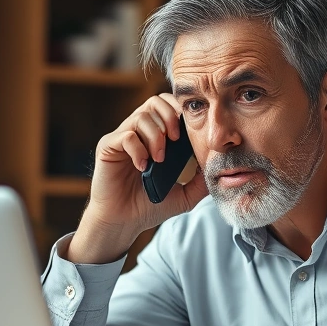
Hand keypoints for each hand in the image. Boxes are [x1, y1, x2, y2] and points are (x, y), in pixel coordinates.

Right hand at [67, 93, 208, 263]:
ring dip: (156, 136)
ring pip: (141, 117)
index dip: (181, 112)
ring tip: (159, 159)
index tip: (190, 132)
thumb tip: (219, 167)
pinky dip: (138, 149)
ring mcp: (121, 138)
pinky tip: (143, 166)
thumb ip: (201, 181)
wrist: (124, 223)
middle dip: (170, 117)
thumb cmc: (149, 207)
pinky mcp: (107, 147)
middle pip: (155, 102)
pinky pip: (125, 136)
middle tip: (176, 140)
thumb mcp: (185, 195)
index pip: (169, 107)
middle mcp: (137, 132)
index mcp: (155, 136)